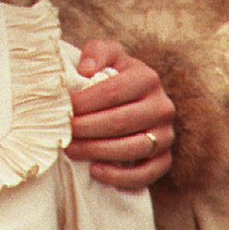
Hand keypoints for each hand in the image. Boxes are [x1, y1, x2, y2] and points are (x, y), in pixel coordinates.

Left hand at [67, 39, 174, 189]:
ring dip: (98, 152)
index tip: (62, 109)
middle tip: (63, 133)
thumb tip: (86, 69)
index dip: (85, 102)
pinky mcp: (165, 158)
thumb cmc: (113, 74)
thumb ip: (96, 52)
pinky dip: (121, 177)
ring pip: (133, 148)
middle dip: (87, 129)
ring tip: (72, 151)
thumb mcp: (106, 54)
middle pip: (121, 122)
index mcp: (147, 78)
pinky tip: (96, 171)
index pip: (113, 92)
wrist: (134, 98)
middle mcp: (162, 106)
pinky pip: (146, 173)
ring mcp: (166, 134)